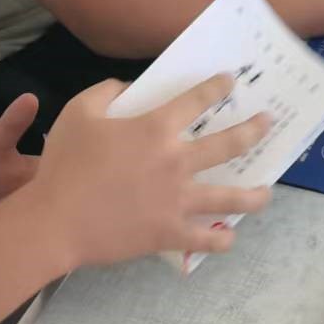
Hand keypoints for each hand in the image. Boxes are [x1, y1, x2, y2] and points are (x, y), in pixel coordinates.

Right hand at [27, 75, 271, 272]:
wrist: (55, 220)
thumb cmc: (65, 164)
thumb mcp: (80, 111)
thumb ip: (107, 91)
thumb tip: (128, 86)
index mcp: (156, 128)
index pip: (198, 100)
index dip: (218, 87)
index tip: (231, 82)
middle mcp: (176, 160)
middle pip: (228, 144)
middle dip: (253, 130)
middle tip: (269, 123)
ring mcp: (177, 199)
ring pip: (229, 197)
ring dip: (253, 194)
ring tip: (267, 192)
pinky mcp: (169, 232)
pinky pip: (204, 239)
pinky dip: (220, 241)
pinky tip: (229, 238)